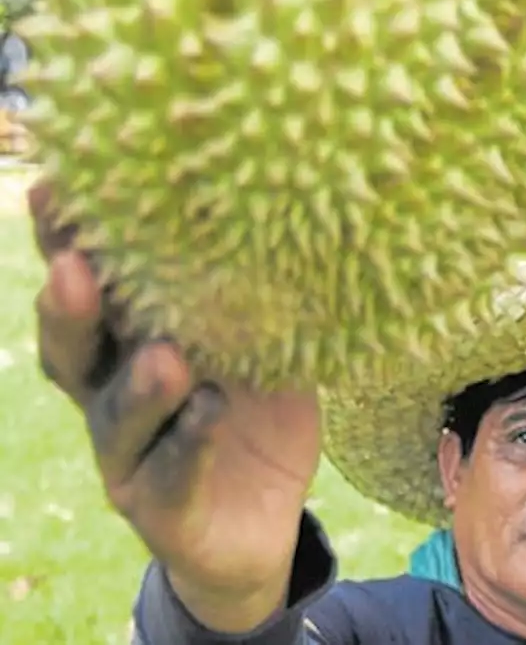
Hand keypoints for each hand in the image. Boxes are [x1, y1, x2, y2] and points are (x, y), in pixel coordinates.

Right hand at [29, 181, 322, 632]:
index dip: (67, 244)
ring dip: (138, 385)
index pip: (92, 290)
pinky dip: (188, 441)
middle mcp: (111, 397)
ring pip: (118, 416)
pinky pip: (172, 473)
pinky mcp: (162, 508)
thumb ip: (254, 296)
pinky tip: (210, 408)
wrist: (264, 519)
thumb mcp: (260, 344)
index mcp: (129, 345)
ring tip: (164, 354)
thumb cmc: (254, 411)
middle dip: (71, 308)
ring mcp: (129, 457)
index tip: (57, 188)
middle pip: (75, 350)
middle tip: (76, 266)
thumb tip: (287, 207)